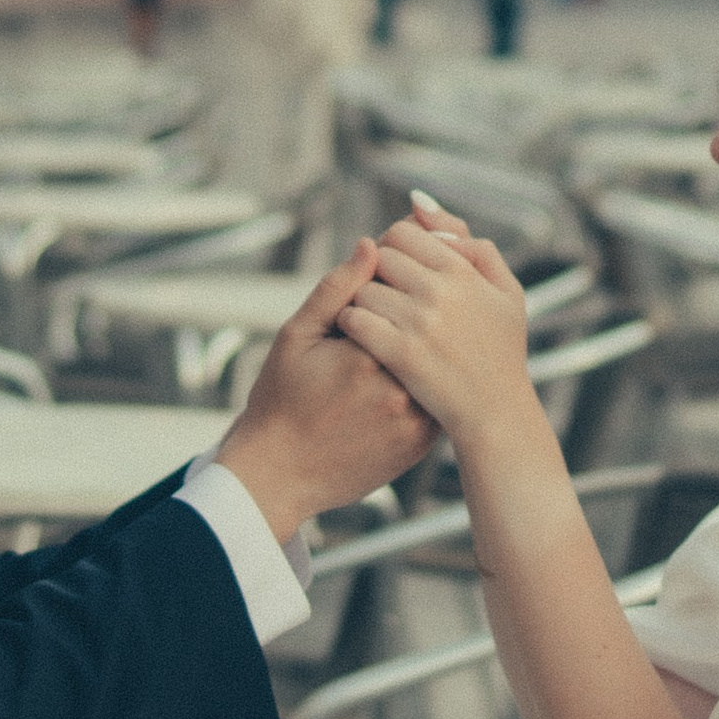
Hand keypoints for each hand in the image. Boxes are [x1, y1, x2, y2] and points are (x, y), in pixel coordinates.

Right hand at [215, 242, 434, 539]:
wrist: (280, 474)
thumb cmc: (280, 400)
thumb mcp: (297, 335)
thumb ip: (336, 288)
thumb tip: (371, 244)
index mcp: (369, 353)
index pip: (404, 294)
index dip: (393, 281)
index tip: (379, 277)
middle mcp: (401, 388)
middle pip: (428, 327)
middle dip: (414, 312)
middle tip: (391, 309)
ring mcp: (416, 419)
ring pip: (439, 361)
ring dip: (429, 345)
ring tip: (393, 347)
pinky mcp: (423, 442)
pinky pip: (439, 395)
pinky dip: (431, 378)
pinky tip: (407, 372)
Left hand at [337, 205, 533, 451]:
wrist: (498, 415)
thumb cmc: (500, 352)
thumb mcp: (505, 291)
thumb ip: (470, 242)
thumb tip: (418, 202)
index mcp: (463, 271)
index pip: (402, 233)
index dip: (391, 251)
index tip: (396, 275)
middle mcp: (441, 291)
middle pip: (378, 258)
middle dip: (375, 274)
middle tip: (384, 299)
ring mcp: (420, 323)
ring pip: (363, 289)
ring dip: (362, 302)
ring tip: (375, 321)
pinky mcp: (401, 355)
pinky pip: (355, 321)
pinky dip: (351, 327)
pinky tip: (364, 340)